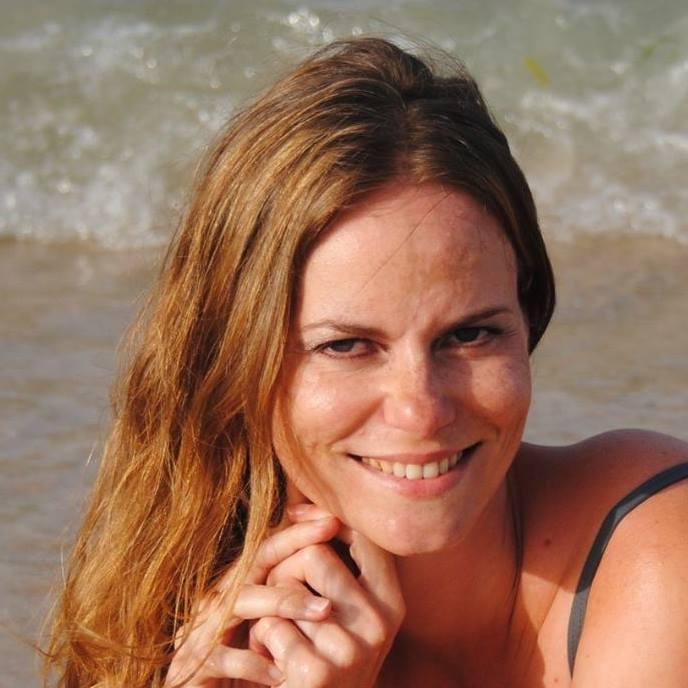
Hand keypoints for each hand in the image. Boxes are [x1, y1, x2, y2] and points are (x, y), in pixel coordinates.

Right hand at [165, 515, 339, 686]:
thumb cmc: (245, 668)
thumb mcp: (270, 628)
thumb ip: (291, 599)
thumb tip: (337, 577)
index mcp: (237, 587)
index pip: (269, 547)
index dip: (299, 532)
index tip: (333, 520)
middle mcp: (218, 598)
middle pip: (255, 560)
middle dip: (294, 544)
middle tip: (331, 533)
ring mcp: (202, 627)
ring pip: (242, 600)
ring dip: (284, 602)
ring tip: (324, 610)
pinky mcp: (191, 663)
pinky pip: (222, 656)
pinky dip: (252, 662)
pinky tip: (281, 672)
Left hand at [249, 504, 405, 687]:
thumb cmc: (328, 657)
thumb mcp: (349, 614)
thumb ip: (341, 567)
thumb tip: (302, 507)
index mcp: (391, 603)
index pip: (362, 537)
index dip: (325, 518)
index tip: (297, 514)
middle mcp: (379, 625)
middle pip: (317, 554)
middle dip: (286, 567)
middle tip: (277, 591)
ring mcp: (350, 651)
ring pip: (288, 588)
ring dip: (271, 607)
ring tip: (279, 634)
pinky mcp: (317, 674)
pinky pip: (270, 625)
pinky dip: (261, 639)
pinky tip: (273, 664)